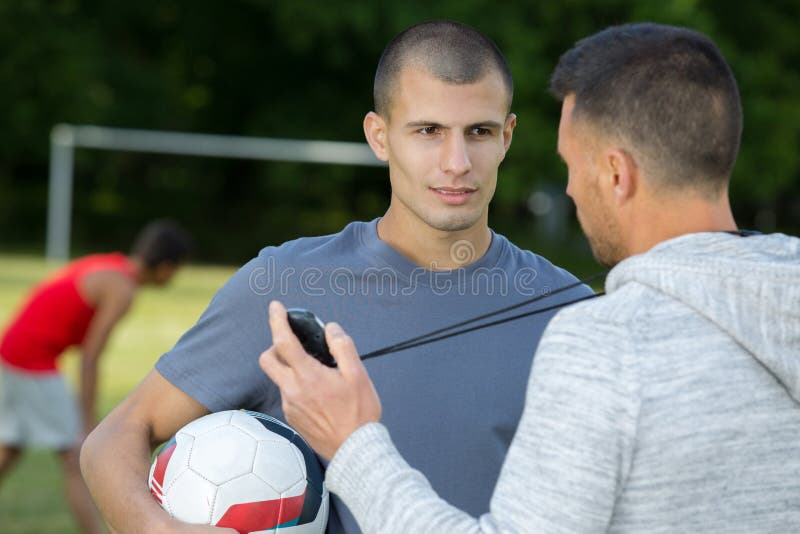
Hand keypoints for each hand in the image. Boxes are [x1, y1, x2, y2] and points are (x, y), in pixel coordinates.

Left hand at [259, 301, 381, 459]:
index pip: (283, 341)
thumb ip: (342, 346)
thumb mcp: (358, 374)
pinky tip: (319, 394)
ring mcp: (289, 406)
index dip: (277, 320)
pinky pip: (288, 394)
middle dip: (275, 346)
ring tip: (318, 373)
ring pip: (279, 378)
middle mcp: (292, 390)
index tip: (275, 306)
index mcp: (307, 376)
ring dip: (290, 368)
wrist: (354, 450)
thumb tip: (331, 329)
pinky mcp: (292, 419)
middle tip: (295, 345)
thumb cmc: (359, 412)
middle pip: (267, 359)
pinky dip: (297, 386)